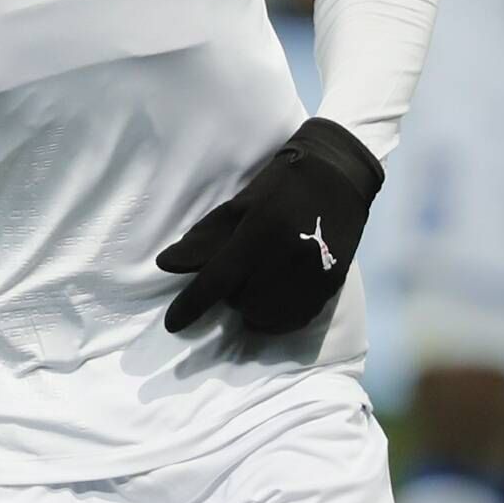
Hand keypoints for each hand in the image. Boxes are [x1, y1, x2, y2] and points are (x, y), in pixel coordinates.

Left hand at [157, 119, 383, 336]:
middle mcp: (287, 258)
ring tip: (256, 283)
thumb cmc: (280, 186)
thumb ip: (204, 239)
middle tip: (238, 271)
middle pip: (241, 302)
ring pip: (265, 316)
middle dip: (229, 293)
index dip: (191, 305)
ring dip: (251, 307)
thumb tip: (166, 265)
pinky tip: (274, 297)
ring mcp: (312, 276)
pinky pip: (292, 320)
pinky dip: (275, 317)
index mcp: (260, 233)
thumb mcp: (238, 205)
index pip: (217, 280)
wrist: (337, 178)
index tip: (172, 324)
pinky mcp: (330, 286)